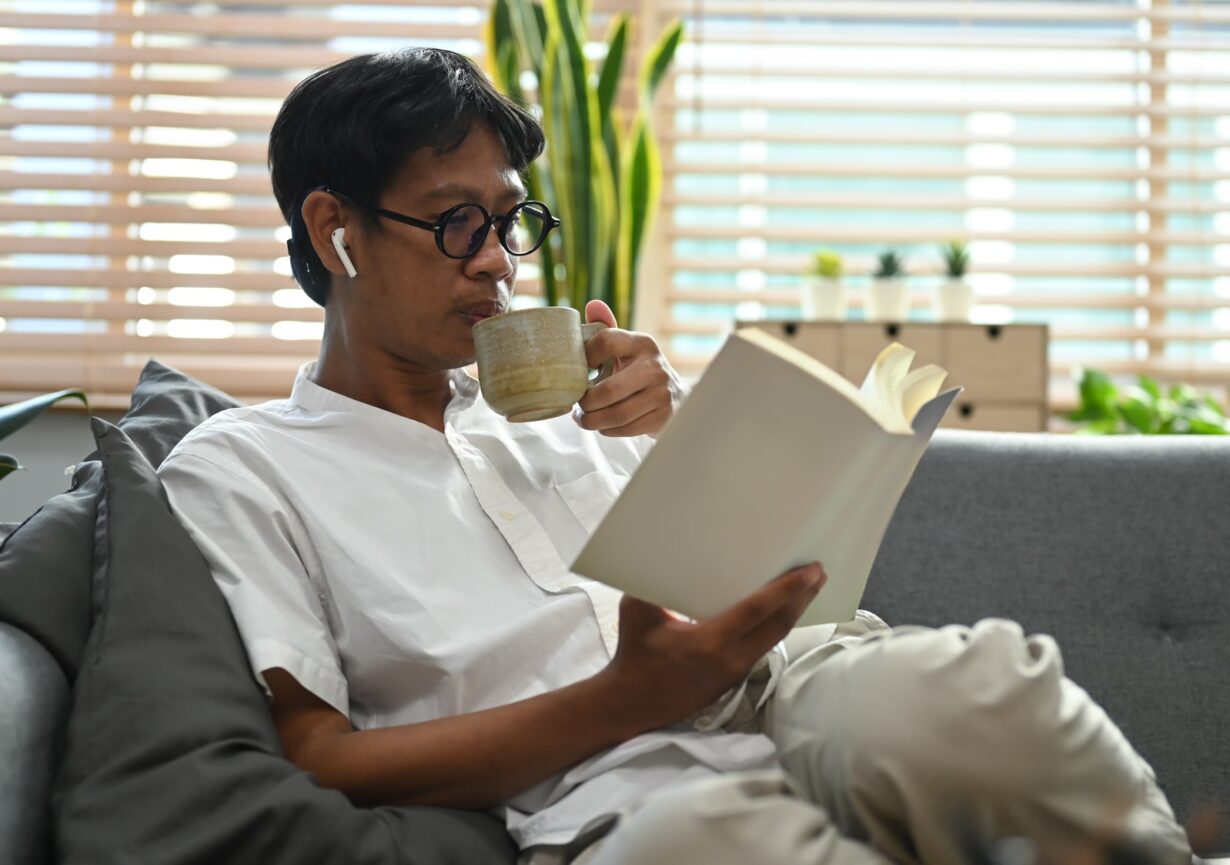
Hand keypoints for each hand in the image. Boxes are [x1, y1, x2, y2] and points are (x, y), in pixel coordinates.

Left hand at [574, 299, 687, 437]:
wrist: (676, 396)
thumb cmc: (639, 370)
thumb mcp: (626, 348)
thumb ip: (607, 328)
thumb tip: (593, 305)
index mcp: (641, 343)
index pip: (606, 341)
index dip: (586, 356)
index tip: (578, 370)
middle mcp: (654, 366)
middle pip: (608, 391)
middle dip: (585, 403)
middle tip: (577, 406)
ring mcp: (662, 393)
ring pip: (616, 414)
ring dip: (592, 421)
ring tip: (584, 418)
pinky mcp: (664, 417)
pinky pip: (626, 429)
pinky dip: (608, 430)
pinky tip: (603, 425)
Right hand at [599, 562, 826, 735]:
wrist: (632, 704)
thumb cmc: (634, 654)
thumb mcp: (637, 612)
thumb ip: (656, 585)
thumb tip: (670, 555)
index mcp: (709, 641)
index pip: (758, 611)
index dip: (787, 589)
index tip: (811, 572)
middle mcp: (730, 659)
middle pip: (779, 626)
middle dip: (802, 598)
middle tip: (819, 573)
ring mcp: (735, 671)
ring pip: (775, 638)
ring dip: (793, 613)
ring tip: (808, 589)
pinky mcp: (734, 678)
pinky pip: (763, 647)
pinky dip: (777, 627)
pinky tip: (781, 612)